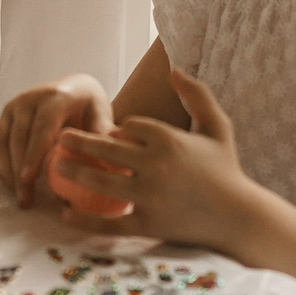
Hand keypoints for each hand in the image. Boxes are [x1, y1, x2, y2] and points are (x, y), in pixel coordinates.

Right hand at [0, 74, 113, 207]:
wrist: (76, 89)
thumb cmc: (91, 109)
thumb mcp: (103, 120)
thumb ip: (101, 145)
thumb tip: (103, 173)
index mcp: (58, 97)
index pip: (43, 126)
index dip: (34, 153)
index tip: (28, 178)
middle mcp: (32, 98)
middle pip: (20, 136)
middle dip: (20, 171)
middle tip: (26, 200)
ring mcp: (16, 106)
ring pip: (3, 140)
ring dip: (9, 171)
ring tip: (21, 197)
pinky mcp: (6, 116)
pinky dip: (1, 165)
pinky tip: (12, 184)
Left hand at [52, 70, 261, 251]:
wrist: (239, 217)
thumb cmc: (227, 169)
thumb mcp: (218, 125)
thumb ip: (197, 94)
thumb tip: (173, 69)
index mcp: (168, 139)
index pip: (129, 128)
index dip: (118, 131)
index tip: (110, 137)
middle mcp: (156, 165)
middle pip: (107, 150)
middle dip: (80, 143)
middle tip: (60, 139)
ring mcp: (150, 196)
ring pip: (102, 182)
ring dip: (75, 172)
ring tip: (56, 166)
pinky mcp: (148, 224)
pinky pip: (110, 222)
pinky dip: (85, 219)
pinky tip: (66, 213)